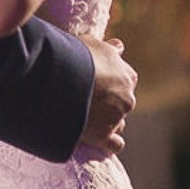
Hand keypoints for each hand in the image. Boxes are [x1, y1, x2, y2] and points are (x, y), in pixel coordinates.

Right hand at [78, 34, 135, 156]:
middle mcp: (127, 98)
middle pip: (122, 103)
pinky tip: (97, 138)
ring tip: (86, 117)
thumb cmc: (75, 55)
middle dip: (109, 103)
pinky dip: (108, 143)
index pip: (124, 81)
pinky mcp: (104, 136)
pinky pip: (114, 144)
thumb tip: (119, 47)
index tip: (94, 82)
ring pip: (118, 123)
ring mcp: (116, 118)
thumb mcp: (92, 43)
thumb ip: (108, 49)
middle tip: (86, 99)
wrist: (62, 78)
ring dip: (108, 122)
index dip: (109, 82)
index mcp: (127, 76)